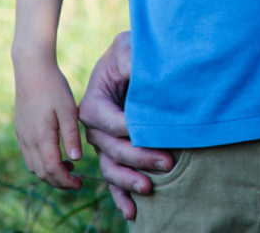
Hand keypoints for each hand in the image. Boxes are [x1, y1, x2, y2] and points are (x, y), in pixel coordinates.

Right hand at [14, 61, 82, 189]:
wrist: (32, 69)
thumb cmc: (54, 87)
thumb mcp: (68, 109)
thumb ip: (71, 136)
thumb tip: (76, 160)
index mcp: (42, 137)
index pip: (52, 170)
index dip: (66, 181)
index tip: (80, 184)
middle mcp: (28, 140)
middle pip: (41, 173)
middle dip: (59, 181)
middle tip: (77, 182)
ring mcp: (22, 136)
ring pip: (33, 166)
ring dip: (50, 172)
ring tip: (69, 168)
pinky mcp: (20, 130)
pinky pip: (29, 155)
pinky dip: (41, 162)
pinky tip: (55, 153)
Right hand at [79, 31, 173, 220]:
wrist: (126, 63)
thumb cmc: (126, 53)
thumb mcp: (125, 47)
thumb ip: (126, 55)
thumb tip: (129, 69)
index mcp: (92, 105)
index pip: (110, 122)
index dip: (132, 129)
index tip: (152, 131)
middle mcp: (93, 130)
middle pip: (113, 149)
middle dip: (139, 158)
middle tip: (166, 162)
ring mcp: (101, 145)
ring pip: (111, 168)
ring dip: (128, 181)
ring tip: (149, 188)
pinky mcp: (111, 154)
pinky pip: (112, 178)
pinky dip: (120, 197)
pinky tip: (132, 212)